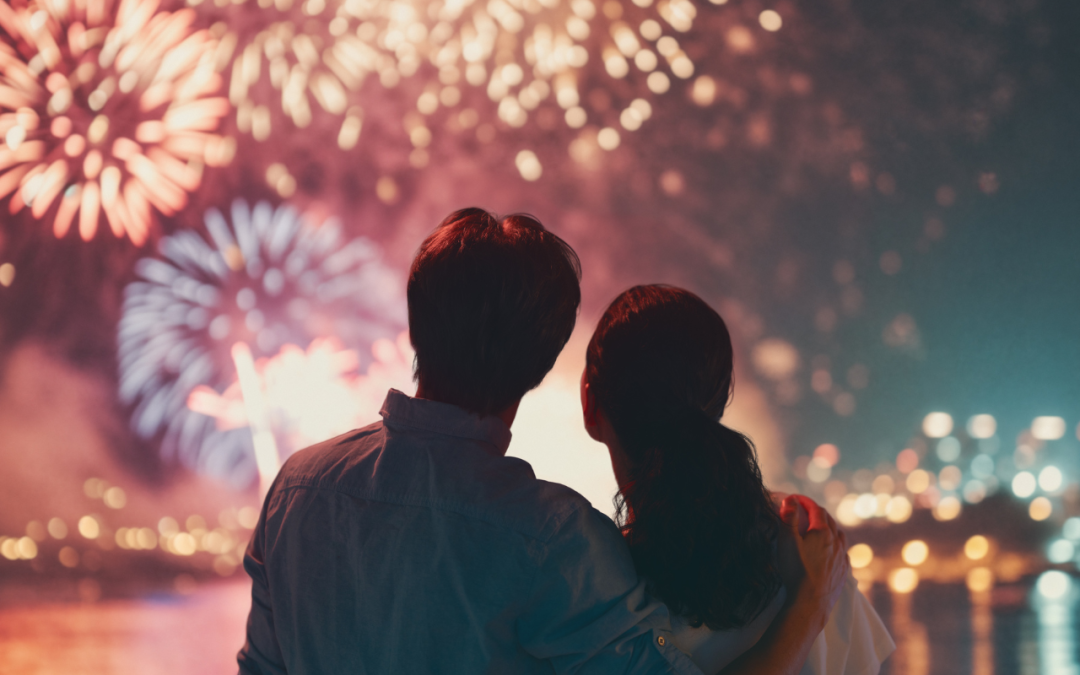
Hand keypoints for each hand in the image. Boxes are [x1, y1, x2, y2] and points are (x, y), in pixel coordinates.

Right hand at [778, 495, 848, 618]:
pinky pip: (844, 552)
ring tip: (820, 528)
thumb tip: (790, 500)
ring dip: (830, 527)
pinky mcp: (843, 571)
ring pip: (839, 535)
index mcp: (822, 532)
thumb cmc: (796, 571)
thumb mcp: (787, 542)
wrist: (810, 602)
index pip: (815, 509)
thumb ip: (788, 519)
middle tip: (804, 510)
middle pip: (828, 520)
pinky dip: (837, 545)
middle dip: (816, 512)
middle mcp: (836, 542)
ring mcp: (841, 557)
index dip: (804, 501)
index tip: (794, 499)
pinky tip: (833, 550)